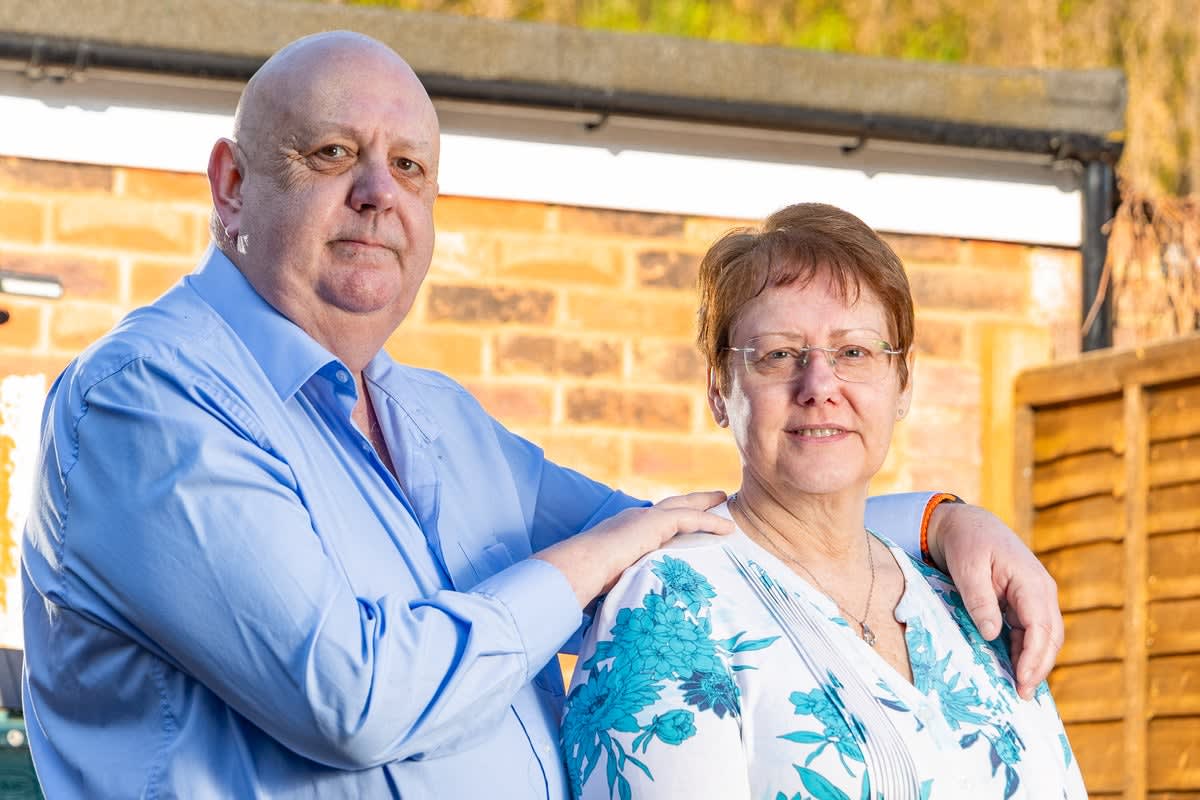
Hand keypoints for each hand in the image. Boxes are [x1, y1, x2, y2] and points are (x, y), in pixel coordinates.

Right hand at [534, 491, 732, 607]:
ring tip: (725, 502)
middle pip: (673, 504)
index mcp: (626, 530)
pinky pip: (691, 519)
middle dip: (694, 500)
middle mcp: (636, 518)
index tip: (688, 518)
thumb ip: (628, 582)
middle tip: (715, 497)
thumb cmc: (590, 580)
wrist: (583, 566)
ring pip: (684, 505)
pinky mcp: (655, 522)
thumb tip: (634, 607)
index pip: (655, 521)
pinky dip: (710, 522)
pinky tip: (727, 528)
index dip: (673, 518)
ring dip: (706, 504)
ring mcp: (645, 517)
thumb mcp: (615, 579)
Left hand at [927, 502, 1063, 699]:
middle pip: (1050, 637)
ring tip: (1019, 689)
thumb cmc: (967, 543)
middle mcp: (1042, 592)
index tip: (1022, 680)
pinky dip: (1026, 652)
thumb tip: (991, 635)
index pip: (1041, 626)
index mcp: (1032, 582)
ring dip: (1034, 663)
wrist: (969, 525)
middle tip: (1022, 695)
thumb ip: (979, 600)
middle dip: (1039, 667)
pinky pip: (1032, 632)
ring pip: (1044, 638)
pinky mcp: (1026, 604)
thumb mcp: (967, 568)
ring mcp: (1036, 598)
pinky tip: (1015, 669)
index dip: (1034, 656)